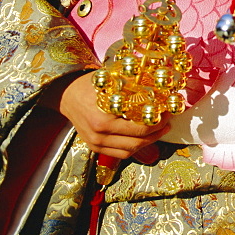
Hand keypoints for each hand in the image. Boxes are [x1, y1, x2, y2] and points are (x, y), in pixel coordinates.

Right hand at [40, 71, 169, 158]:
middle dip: (157, 132)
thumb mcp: (111, 80)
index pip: (139, 127)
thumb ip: (133, 86)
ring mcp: (96, 144)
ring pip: (130, 151)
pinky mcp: (95, 148)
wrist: (66, 95)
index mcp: (103, 120)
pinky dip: (134, 147)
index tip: (168, 112)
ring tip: (160, 130)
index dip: (158, 121)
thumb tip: (159, 86)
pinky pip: (120, 154)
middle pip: (137, 141)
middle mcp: (99, 135)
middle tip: (168, 121)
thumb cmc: (90, 85)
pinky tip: (144, 137)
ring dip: (148, 142)